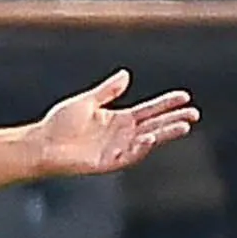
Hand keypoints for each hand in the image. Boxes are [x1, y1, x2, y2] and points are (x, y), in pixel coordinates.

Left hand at [32, 69, 198, 176]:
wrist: (41, 144)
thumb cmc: (59, 123)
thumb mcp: (86, 101)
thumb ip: (107, 91)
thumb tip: (126, 75)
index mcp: (118, 118)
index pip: (149, 110)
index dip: (166, 104)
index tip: (184, 96)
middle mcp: (122, 134)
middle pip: (155, 126)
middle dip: (174, 120)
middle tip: (194, 114)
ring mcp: (117, 149)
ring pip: (148, 140)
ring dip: (165, 134)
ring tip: (183, 126)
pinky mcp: (109, 162)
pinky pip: (130, 155)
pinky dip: (142, 147)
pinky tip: (151, 138)